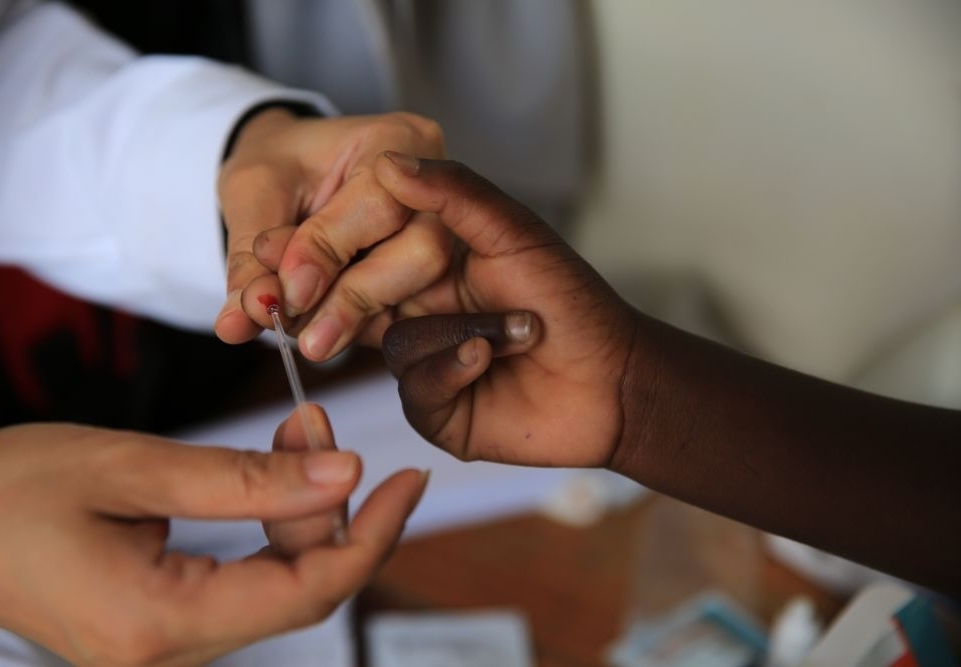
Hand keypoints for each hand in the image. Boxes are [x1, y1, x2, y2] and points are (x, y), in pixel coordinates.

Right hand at [0, 414, 425, 665]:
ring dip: (297, 510)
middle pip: (297, 591)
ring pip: (273, 585)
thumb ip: (247, 477)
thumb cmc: (8, 489)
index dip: (373, 535)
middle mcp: (166, 658)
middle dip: (329, 505)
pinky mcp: (157, 628)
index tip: (410, 479)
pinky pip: (239, 583)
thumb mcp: (133, 467)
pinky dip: (265, 527)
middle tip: (320, 423)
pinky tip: (269, 471)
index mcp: (157, 625)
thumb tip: (344, 475)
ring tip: (295, 430)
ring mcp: (161, 650)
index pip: (308, 592)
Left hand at [214, 109, 450, 361]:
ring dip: (356, 322)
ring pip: (422, 295)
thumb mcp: (251, 195)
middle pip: (423, 254)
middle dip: (356, 299)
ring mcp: (443, 235)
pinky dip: (364, 330)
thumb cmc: (278, 166)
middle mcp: (433, 187)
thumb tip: (242, 320)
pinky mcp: (435, 276)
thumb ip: (250, 257)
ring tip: (305, 331)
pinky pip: (412, 316)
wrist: (292, 172)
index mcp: (397, 139)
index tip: (288, 291)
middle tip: (305, 337)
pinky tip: (329, 328)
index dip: (332, 252)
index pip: (381, 204)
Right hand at [374, 153, 640, 467]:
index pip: (371, 256)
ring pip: (395, 345)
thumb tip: (387, 163)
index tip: (345, 236)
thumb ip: (454, 194)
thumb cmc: (573, 303)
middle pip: (366, 304)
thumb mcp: (514, 233)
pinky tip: (488, 360)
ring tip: (520, 331)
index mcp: (432, 270)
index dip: (358, 249)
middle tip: (433, 285)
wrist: (616, 380)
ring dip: (459, 333)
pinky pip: (415, 389)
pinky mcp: (438, 412)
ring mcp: (428, 365)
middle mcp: (423, 316)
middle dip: (386, 294)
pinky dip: (452, 369)